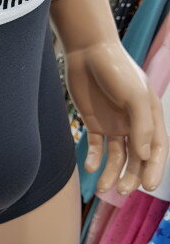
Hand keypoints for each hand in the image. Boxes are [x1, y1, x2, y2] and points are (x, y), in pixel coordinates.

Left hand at [65, 41, 167, 194]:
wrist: (87, 52)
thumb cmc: (116, 70)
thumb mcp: (133, 95)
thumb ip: (140, 125)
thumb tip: (145, 155)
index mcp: (151, 116)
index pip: (157, 149)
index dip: (153, 168)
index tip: (146, 186)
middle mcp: (134, 123)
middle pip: (137, 156)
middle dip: (131, 175)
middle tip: (123, 191)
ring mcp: (114, 123)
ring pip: (117, 155)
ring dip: (112, 172)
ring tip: (104, 188)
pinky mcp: (94, 121)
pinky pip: (97, 145)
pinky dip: (94, 157)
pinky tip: (90, 167)